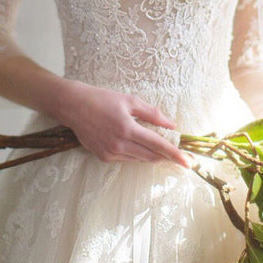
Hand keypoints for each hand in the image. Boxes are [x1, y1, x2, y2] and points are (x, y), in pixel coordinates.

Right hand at [58, 81, 193, 168]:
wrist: (74, 106)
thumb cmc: (102, 99)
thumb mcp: (130, 101)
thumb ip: (153, 114)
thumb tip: (171, 125)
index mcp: (128, 129)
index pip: (158, 145)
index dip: (175, 154)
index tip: (188, 162)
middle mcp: (119, 144)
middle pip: (151, 156)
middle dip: (167, 157)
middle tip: (180, 157)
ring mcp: (110, 153)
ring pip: (139, 159)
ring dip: (151, 154)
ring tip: (159, 146)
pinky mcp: (103, 157)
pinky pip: (127, 158)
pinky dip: (136, 153)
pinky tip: (137, 144)